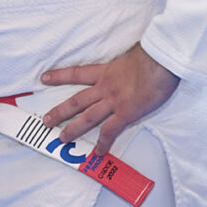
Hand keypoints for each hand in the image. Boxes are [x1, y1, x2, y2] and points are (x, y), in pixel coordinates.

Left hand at [40, 43, 177, 156]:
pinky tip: (98, 152)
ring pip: (87, 117)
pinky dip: (104, 143)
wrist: (162, 59)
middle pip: (76, 101)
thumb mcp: (132, 54)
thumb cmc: (153, 54)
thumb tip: (130, 62)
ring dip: (73, 129)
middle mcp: (105, 87)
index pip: (77, 74)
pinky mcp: (126, 113)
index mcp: (106, 71)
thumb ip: (125, 62)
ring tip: (62, 138)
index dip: (59, 76)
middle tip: (45, 121)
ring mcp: (114, 101)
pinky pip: (111, 131)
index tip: (44, 78)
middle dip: (59, 111)